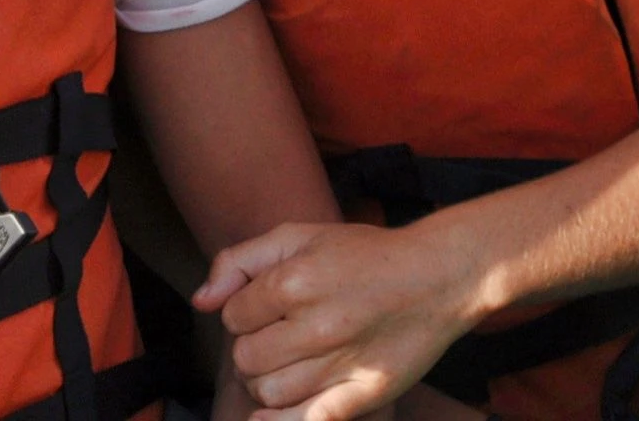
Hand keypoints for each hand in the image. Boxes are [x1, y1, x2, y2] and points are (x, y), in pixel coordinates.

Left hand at [196, 217, 484, 420]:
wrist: (438, 276)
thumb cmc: (364, 255)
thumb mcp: (299, 237)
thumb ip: (240, 261)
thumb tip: (200, 301)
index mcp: (294, 281)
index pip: (233, 317)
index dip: (244, 313)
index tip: (267, 309)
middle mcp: (315, 324)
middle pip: (245, 358)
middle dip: (252, 348)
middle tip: (278, 337)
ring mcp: (340, 362)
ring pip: (267, 392)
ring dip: (267, 382)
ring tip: (290, 363)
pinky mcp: (363, 393)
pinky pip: (306, 420)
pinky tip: (271, 414)